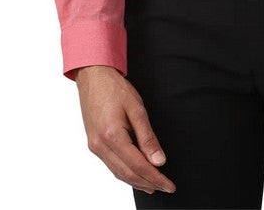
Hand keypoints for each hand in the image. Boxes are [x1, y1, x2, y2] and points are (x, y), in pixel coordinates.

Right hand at [75, 65, 176, 194]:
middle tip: (166, 187)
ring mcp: (94, 146)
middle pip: (127, 173)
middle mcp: (100, 146)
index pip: (138, 165)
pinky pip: (111, 165)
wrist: (93, 76)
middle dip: (148, 183)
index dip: (156, 177)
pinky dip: (125, 173)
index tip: (170, 185)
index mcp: (112, 136)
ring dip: (136, 181)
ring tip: (153, 185)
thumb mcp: (136, 108)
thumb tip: (159, 161)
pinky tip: (135, 174)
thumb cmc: (114, 88)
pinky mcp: (93, 144)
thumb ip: (148, 137)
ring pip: (118, 173)